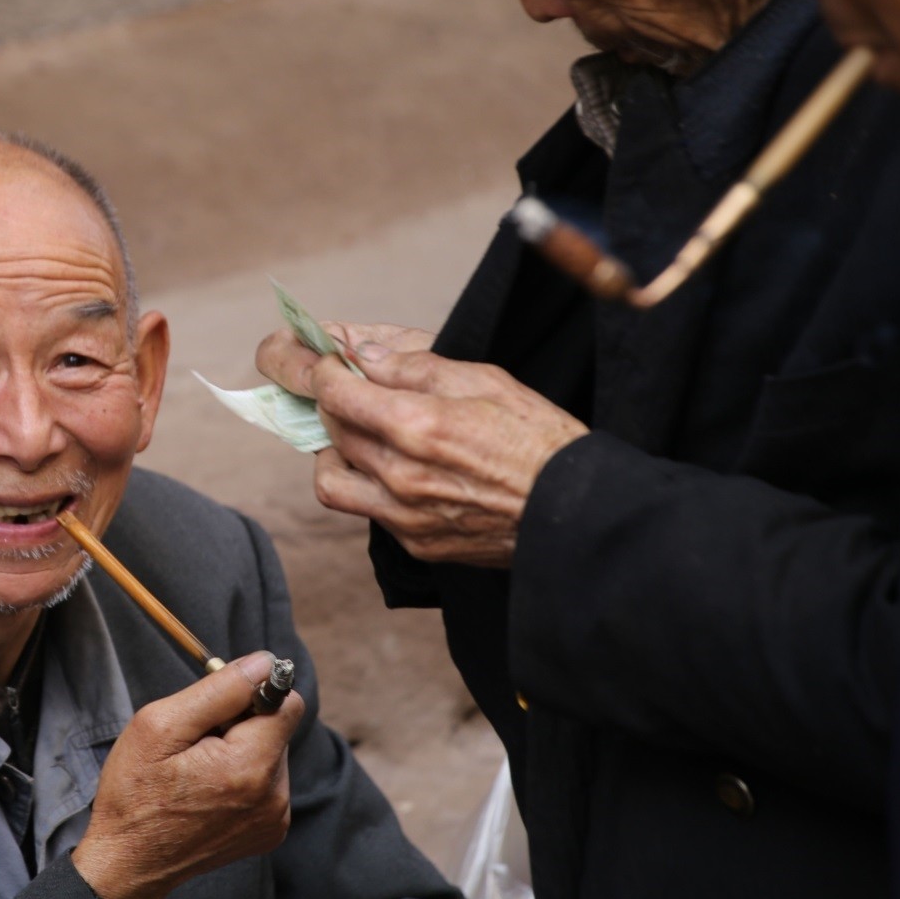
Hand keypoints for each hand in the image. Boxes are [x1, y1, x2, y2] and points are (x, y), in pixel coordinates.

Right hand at [72, 653, 303, 898]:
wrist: (128, 863)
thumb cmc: (134, 792)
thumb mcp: (160, 726)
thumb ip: (219, 690)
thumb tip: (263, 663)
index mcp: (249, 767)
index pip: (287, 702)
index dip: (252, 692)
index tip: (216, 705)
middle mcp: (274, 796)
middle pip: (278, 727)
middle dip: (241, 722)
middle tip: (195, 742)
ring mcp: (275, 819)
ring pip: (272, 752)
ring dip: (241, 749)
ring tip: (197, 770)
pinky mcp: (271, 831)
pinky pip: (268, 781)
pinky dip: (243, 775)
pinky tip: (208, 789)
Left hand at [255, 325, 586, 566]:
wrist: (576, 513)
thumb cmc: (540, 440)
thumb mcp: (486, 381)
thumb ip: (417, 368)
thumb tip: (367, 356)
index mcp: (416, 425)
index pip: (334, 392)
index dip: (323, 372)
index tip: (329, 365)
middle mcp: (400, 474)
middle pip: (331, 430)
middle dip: (333, 404)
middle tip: (350, 392)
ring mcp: (403, 514)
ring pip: (331, 478)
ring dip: (335, 451)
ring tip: (361, 436)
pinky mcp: (415, 542)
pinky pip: (365, 510)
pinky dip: (365, 485)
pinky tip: (392, 470)